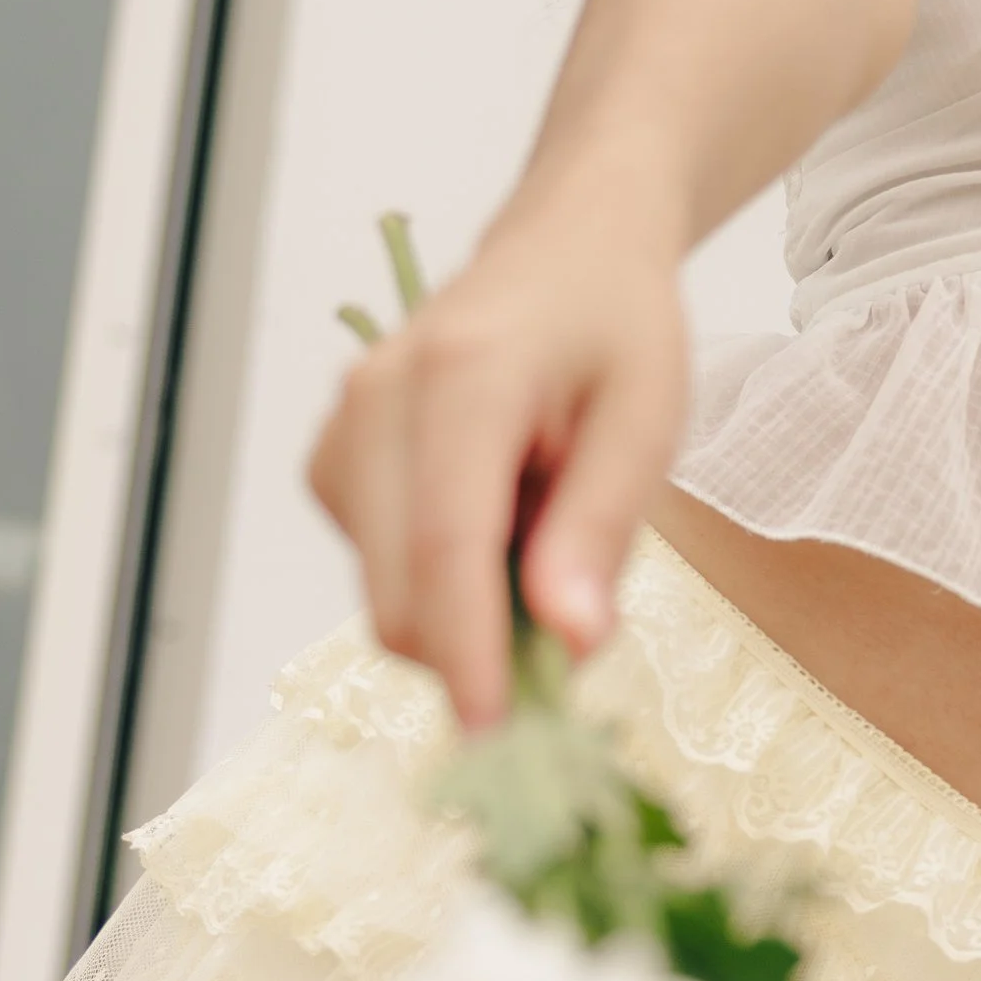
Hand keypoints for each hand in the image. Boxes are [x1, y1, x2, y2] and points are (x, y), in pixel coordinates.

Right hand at [308, 184, 688, 726]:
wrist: (566, 248)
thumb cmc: (615, 326)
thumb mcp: (647, 419)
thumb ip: (601, 528)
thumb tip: (568, 642)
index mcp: (463, 376)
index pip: (444, 543)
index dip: (468, 652)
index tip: (500, 733)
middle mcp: (377, 398)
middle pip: (396, 587)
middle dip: (479, 646)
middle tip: (579, 622)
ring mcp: (343, 428)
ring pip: (384, 592)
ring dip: (467, 610)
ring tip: (544, 531)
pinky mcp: (333, 461)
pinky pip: (379, 569)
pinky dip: (442, 582)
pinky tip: (500, 520)